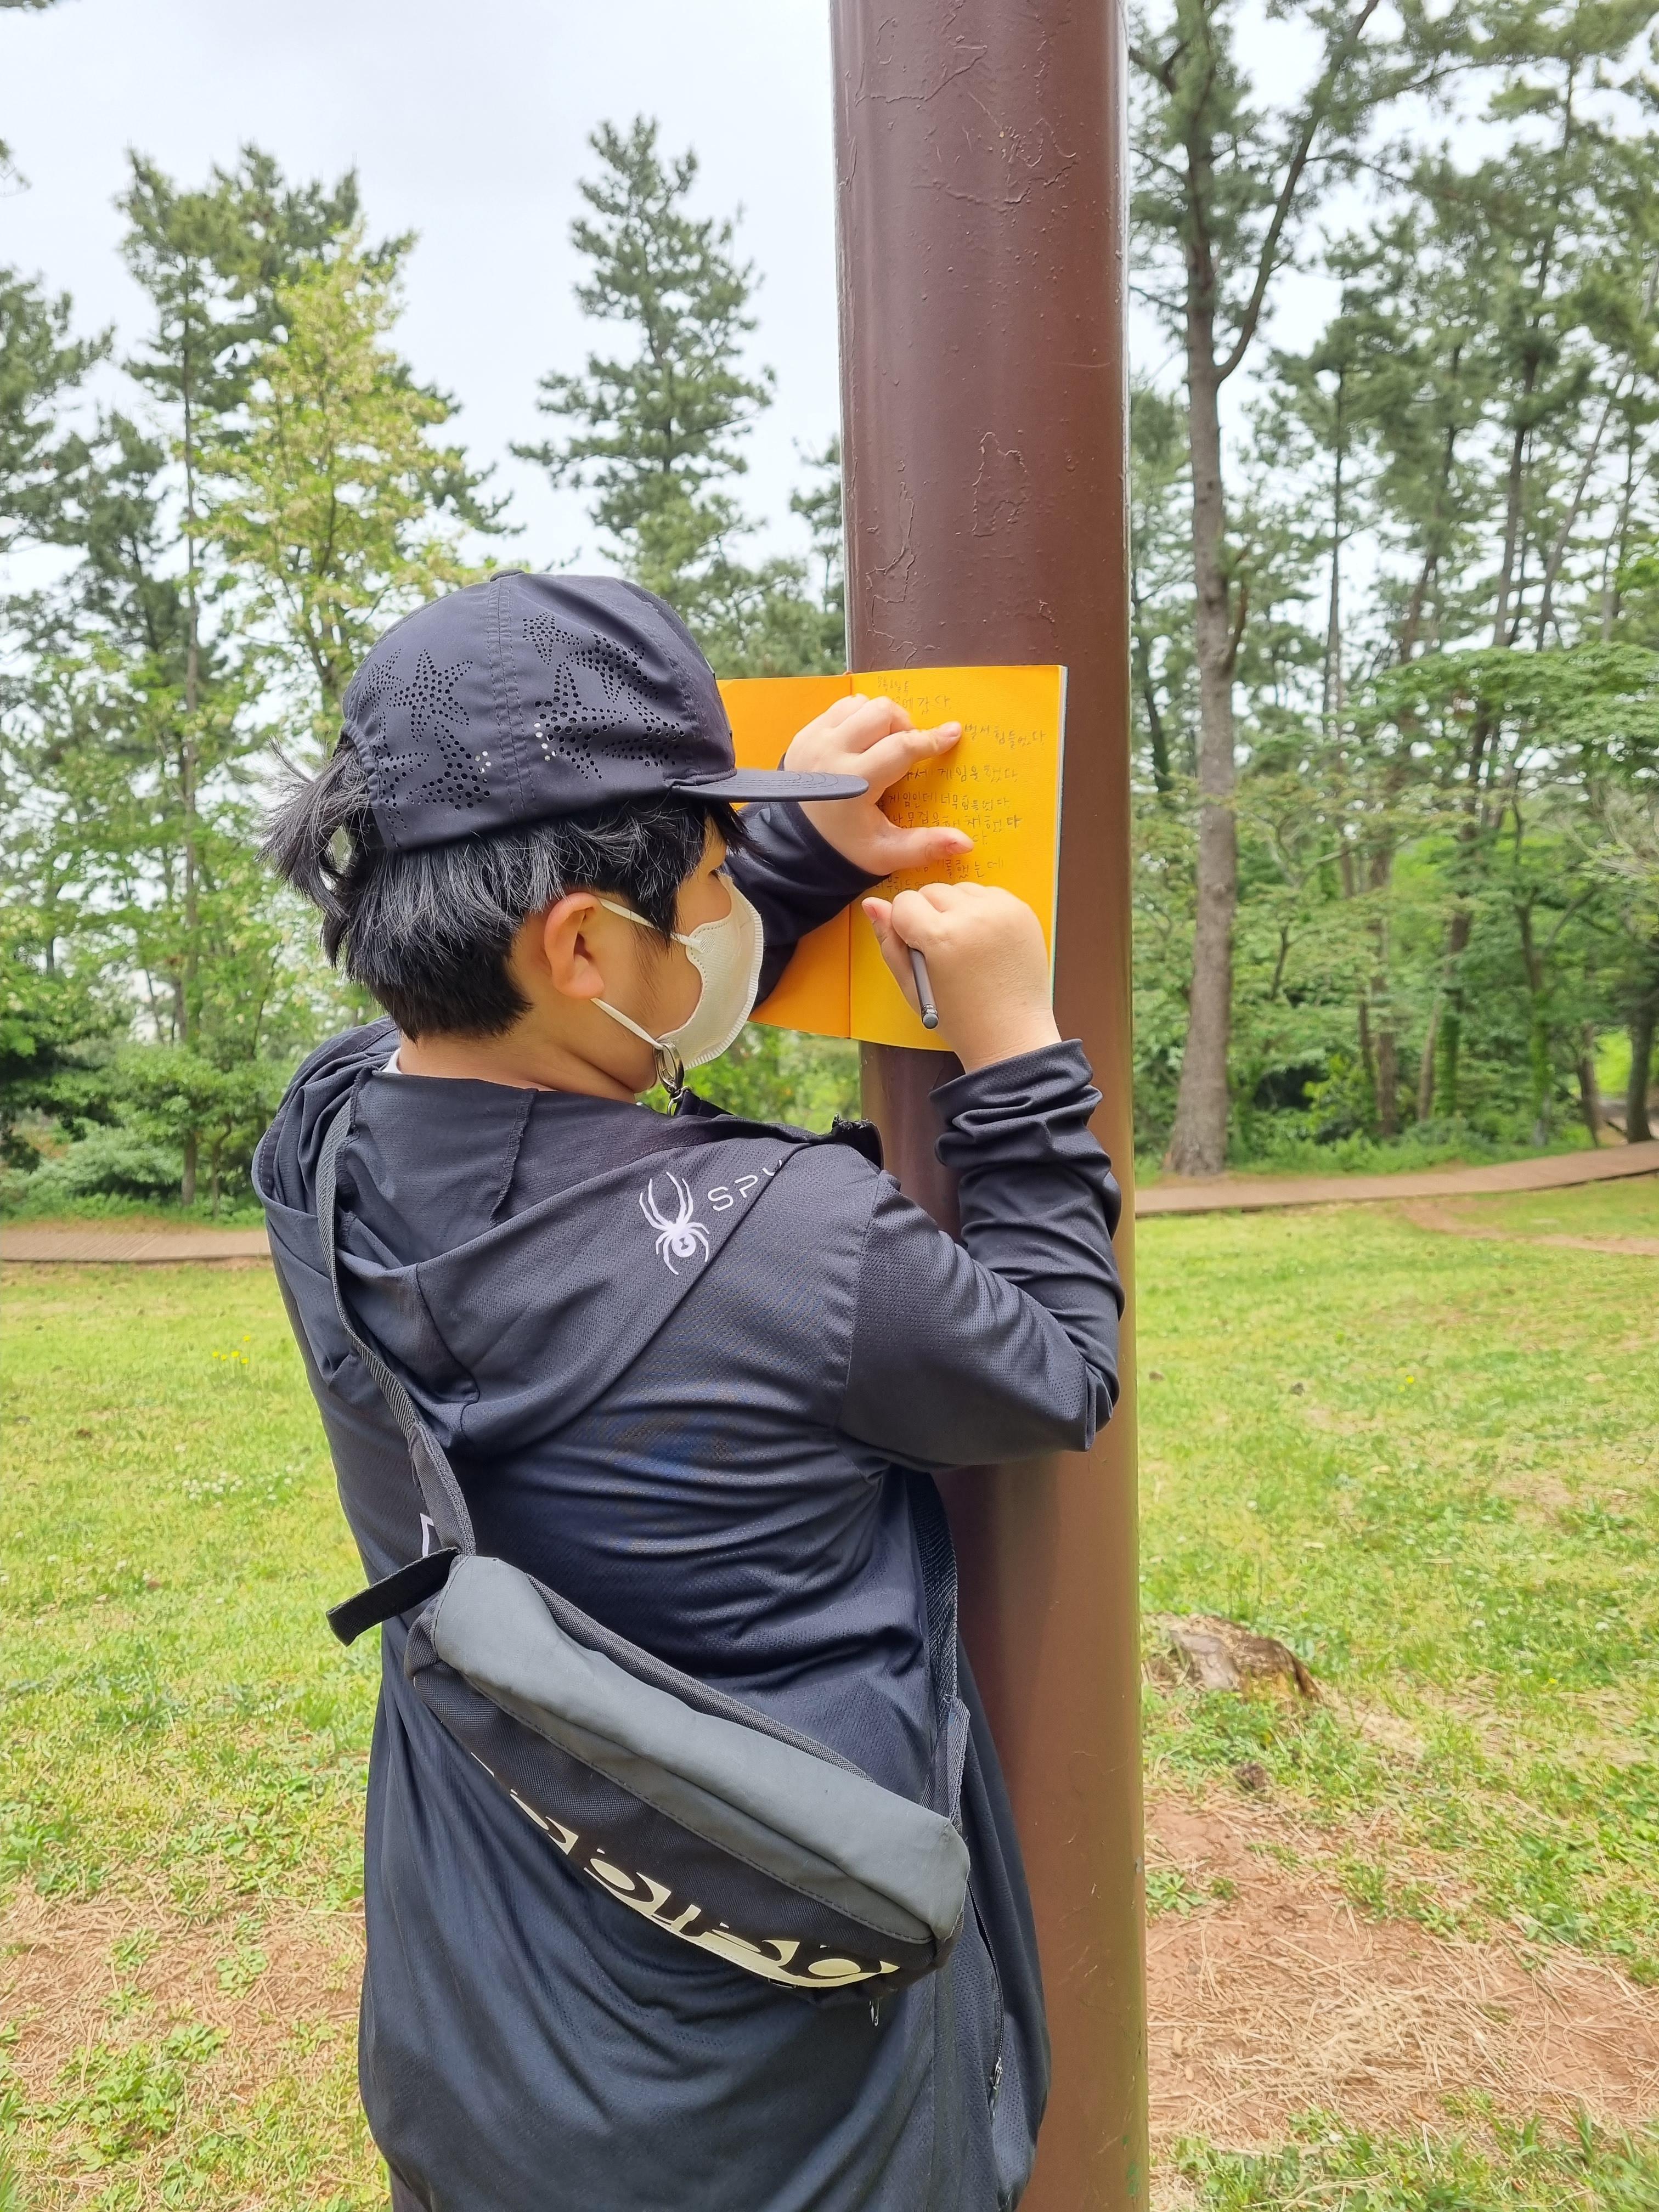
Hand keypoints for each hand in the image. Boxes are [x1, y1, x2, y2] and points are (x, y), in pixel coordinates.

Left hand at [786, 694, 972, 876]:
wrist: (793, 845)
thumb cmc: (844, 848)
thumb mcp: (885, 854)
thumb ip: (925, 846)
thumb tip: (965, 843)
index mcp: (854, 783)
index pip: (900, 747)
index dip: (931, 739)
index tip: (952, 733)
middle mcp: (831, 754)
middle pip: (881, 713)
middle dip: (904, 725)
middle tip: (907, 749)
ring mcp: (814, 740)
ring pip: (861, 704)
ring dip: (881, 718)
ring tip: (885, 744)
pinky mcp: (804, 734)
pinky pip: (840, 707)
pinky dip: (859, 717)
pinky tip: (862, 743)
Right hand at [862, 882, 1060, 1072]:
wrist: (1011, 1035)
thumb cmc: (959, 1018)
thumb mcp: (912, 986)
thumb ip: (890, 942)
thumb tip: (871, 904)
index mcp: (942, 937)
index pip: (904, 902)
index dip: (904, 924)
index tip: (916, 947)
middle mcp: (974, 916)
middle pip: (931, 891)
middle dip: (928, 914)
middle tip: (940, 950)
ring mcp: (1002, 911)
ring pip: (960, 890)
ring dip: (954, 909)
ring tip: (963, 945)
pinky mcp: (1022, 911)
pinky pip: (989, 894)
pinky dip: (981, 910)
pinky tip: (983, 940)